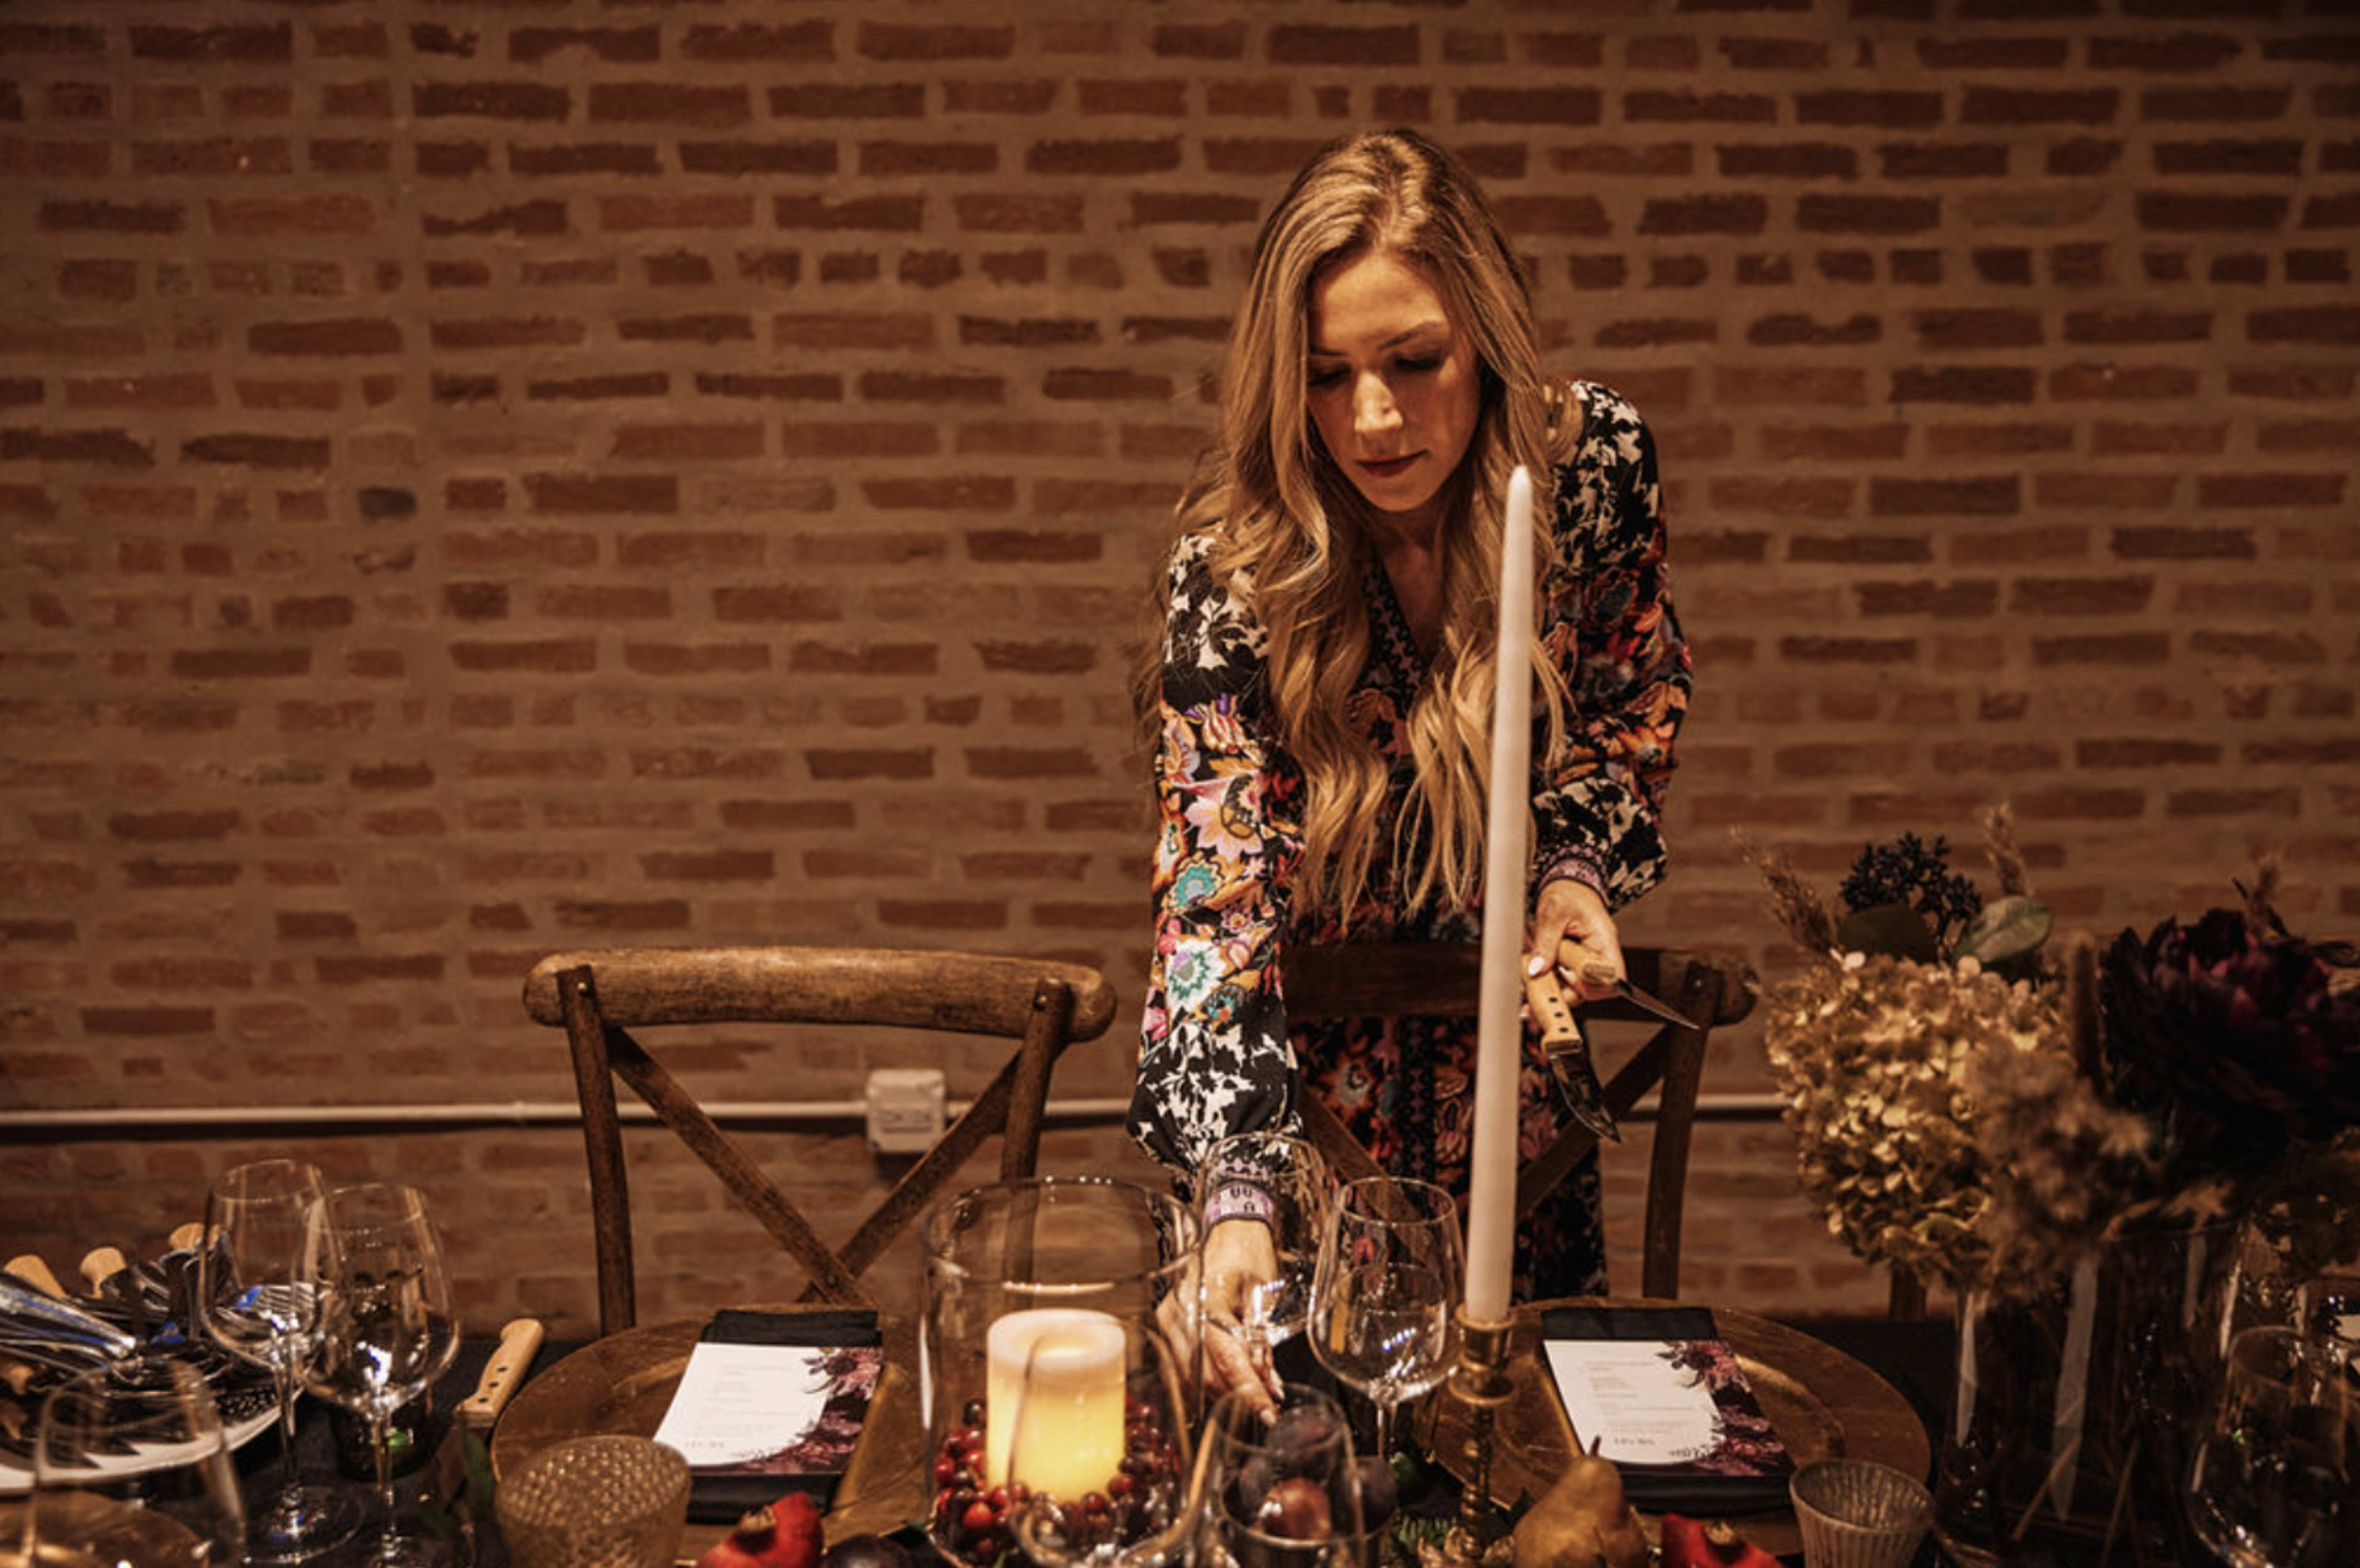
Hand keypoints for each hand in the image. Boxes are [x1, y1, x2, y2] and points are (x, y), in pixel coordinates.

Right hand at [1159, 1218, 1285, 1419]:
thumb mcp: (1264, 1294)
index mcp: (1205, 1302)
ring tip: (1256, 1392)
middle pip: (1206, 1374)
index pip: (1227, 1359)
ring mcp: (1169, 1320)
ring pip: (1195, 1375)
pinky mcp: (1169, 1324)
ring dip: (1225, 1390)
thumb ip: (1262, 1342)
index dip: (1249, 1391)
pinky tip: (1233, 1380)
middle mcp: (1180, 1313)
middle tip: (1268, 1405)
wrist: (1229, 1228)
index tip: (1268, 1412)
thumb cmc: (1248, 1252)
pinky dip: (1211, 1376)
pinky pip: (1187, 1363)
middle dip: (1238, 1395)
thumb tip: (1269, 1384)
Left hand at [1528, 877, 1621, 1003]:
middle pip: (1589, 988)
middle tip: (1534, 1005)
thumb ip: (1546, 942)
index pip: (1612, 975)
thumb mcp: (1553, 913)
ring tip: (1526, 1004)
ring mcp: (1583, 961)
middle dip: (1563, 997)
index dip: (1595, 986)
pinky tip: (1527, 989)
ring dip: (1550, 995)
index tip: (1570, 988)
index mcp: (1603, 940)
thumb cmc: (1567, 892)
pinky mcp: (1570, 964)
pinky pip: (1561, 981)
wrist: (1565, 885)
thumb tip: (1537, 969)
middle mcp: (1596, 955)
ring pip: (1572, 989)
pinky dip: (1545, 986)